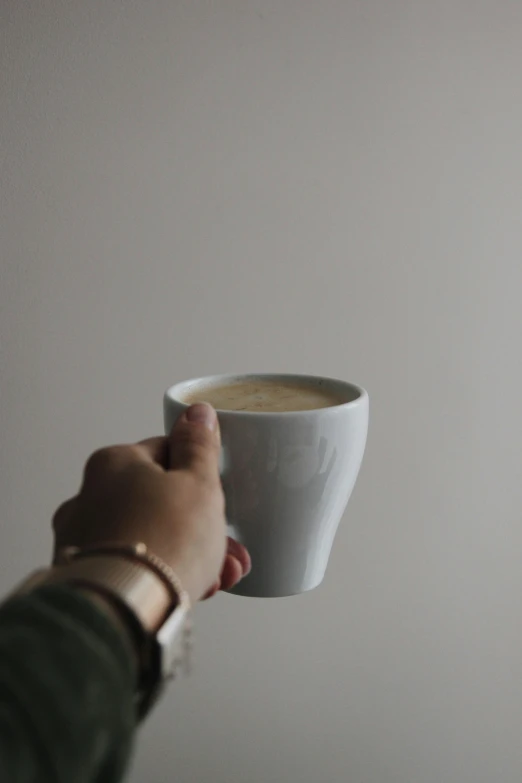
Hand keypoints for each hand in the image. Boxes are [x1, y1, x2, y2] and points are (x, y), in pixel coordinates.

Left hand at [52, 403, 250, 603]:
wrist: (125, 610)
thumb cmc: (164, 540)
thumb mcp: (199, 483)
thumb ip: (199, 446)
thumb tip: (196, 413)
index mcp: (113, 463)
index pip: (164, 454)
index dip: (199, 476)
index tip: (219, 497)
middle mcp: (88, 497)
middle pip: (158, 502)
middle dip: (200, 526)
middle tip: (230, 550)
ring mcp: (81, 540)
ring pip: (148, 538)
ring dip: (188, 554)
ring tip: (221, 577)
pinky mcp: (84, 577)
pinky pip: (132, 569)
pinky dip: (162, 577)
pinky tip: (192, 590)